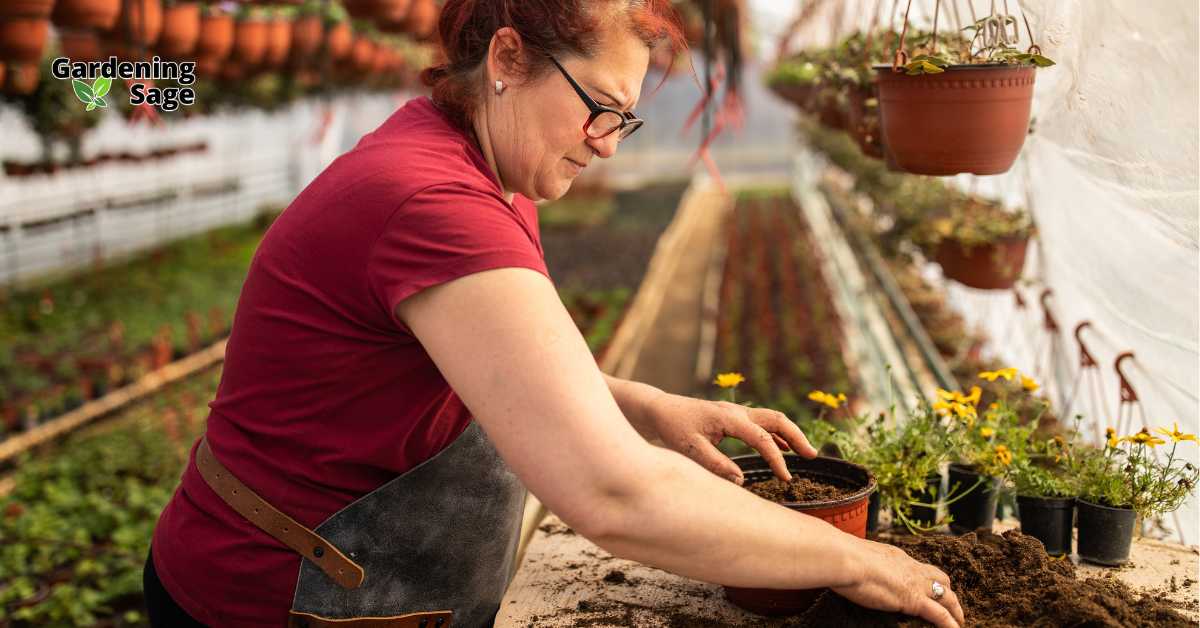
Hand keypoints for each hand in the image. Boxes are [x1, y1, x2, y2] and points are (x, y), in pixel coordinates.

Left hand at [641, 392, 817, 483]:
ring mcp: (736, 412)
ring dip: (790, 434)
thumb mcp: (690, 450)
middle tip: (812, 456)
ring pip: (772, 419)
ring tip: (806, 453)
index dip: (776, 459)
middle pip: (776, 419)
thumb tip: (741, 481)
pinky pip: (761, 424)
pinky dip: (776, 435)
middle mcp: (736, 411)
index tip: (786, 478)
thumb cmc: (673, 428)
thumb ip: (715, 465)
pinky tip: (784, 447)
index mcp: (728, 418)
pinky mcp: (733, 417)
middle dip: (797, 436)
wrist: (660, 410)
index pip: (761, 438)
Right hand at [833, 538, 964, 627]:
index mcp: (896, 557)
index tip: (927, 587)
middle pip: (939, 578)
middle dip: (947, 591)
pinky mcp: (914, 600)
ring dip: (955, 609)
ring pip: (946, 596)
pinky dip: (951, 623)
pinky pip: (940, 614)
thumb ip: (862, 564)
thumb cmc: (842, 557)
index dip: (926, 579)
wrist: (845, 558)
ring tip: (959, 621)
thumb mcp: (856, 557)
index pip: (919, 567)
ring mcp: (914, 583)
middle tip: (950, 605)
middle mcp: (910, 567)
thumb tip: (852, 569)